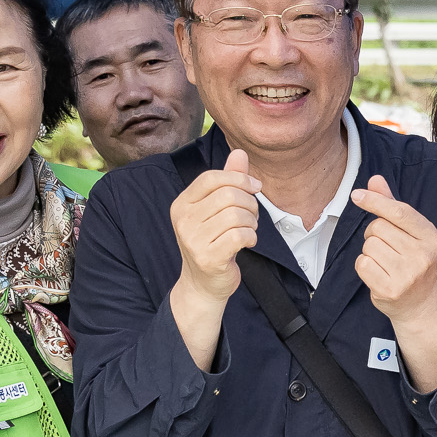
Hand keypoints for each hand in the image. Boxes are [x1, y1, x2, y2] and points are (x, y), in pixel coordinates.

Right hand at [171, 147, 260, 305]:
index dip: (238, 178)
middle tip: (252, 216)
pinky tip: (247, 243)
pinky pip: (240, 235)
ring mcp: (193, 240)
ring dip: (251, 222)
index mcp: (182, 204)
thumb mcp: (215, 210)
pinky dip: (251, 237)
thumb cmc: (212, 242)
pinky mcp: (208, 258)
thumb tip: (239, 152)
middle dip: (249, 203)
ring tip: (248, 230)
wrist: (203, 284)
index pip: (212, 178)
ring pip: (237, 215)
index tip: (255, 187)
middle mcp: (183, 220)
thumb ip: (227, 181)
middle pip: (228, 195)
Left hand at [354, 175, 436, 324]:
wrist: (420, 304)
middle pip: (379, 227)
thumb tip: (375, 180)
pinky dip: (364, 266)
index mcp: (431, 237)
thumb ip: (393, 207)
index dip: (376, 201)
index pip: (399, 212)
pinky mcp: (390, 289)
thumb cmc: (413, 262)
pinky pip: (362, 264)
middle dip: (374, 233)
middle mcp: (422, 255)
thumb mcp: (411, 233)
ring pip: (368, 245)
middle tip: (387, 247)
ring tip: (385, 262)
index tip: (357, 195)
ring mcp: (407, 275)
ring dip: (369, 251)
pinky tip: (378, 273)